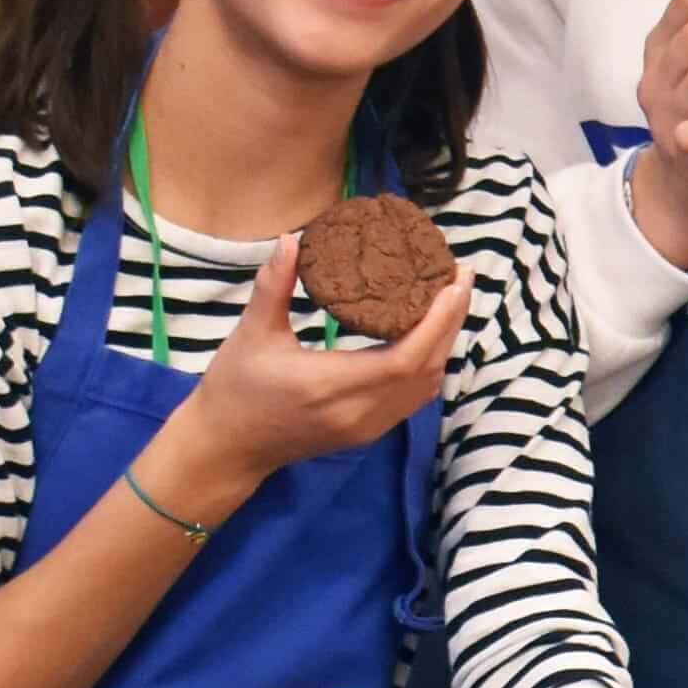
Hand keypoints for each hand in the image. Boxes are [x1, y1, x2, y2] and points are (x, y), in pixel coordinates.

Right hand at [143, 238, 468, 520]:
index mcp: (330, 386)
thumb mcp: (250, 333)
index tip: (452, 281)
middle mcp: (357, 412)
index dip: (438, 321)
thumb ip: (273, 285)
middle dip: (451, 321)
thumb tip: (292, 239)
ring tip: (451, 296)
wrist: (226, 448)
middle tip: (460, 274)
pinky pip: (413, 397)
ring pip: (426, 385)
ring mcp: (366, 427)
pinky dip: (429, 362)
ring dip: (445, 341)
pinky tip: (429, 332)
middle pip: (427, 369)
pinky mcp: (367, 431)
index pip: (405, 359)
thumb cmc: (234, 389)